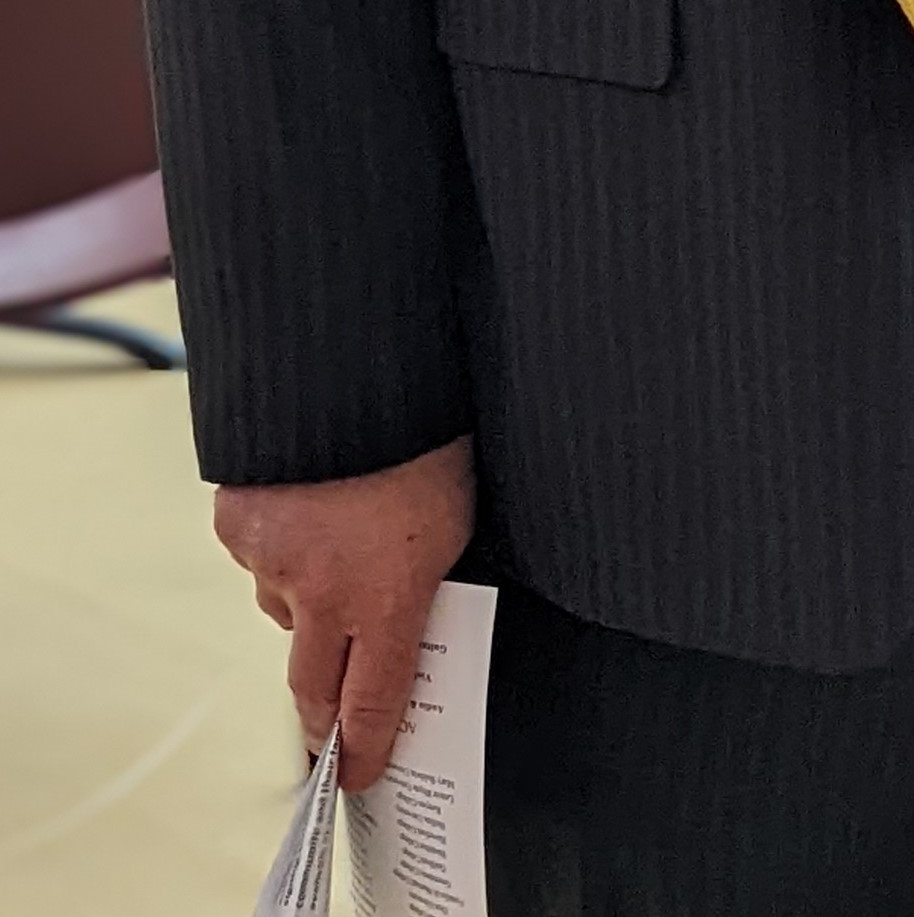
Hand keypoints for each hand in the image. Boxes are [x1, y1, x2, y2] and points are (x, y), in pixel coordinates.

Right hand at [214, 434, 475, 790]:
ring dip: (308, 598)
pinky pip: (259, 555)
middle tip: (332, 727)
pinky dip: (282, 543)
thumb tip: (414, 618)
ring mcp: (271, 558)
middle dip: (325, 713)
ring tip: (342, 546)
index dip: (366, 747)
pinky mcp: (235, 524)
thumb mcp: (456, 515)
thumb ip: (425, 579)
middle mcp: (320, 590)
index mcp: (385, 595)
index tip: (359, 773)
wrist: (356, 361)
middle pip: (313, 685)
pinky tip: (310, 502)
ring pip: (285, 609)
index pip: (372, 702)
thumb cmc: (428, 428)